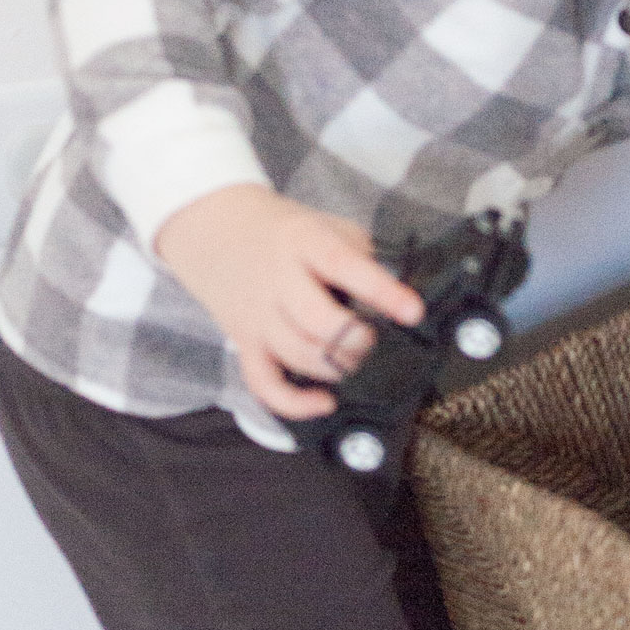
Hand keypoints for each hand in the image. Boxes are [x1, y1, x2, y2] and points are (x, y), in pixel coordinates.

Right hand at [154, 185, 423, 419]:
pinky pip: (264, 384)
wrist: (214, 230)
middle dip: (357, 340)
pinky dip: (295, 403)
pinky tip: (325, 402)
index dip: (381, 291)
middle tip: (372, 340)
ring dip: (337, 368)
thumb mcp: (326, 225)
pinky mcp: (245, 344)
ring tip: (355, 359)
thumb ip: (361, 255)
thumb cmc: (285, 233)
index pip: (343, 266)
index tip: (414, 312)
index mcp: (303, 242)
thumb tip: (400, 294)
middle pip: (318, 322)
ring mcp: (258, 316)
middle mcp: (277, 281)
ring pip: (298, 355)